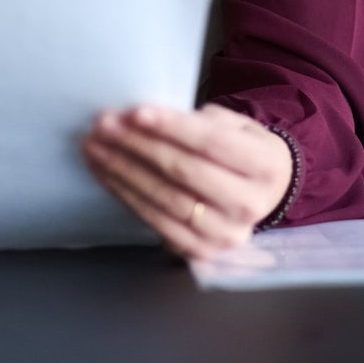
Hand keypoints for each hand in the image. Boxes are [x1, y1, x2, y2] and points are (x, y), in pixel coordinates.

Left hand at [80, 103, 293, 259]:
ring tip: (97, 148)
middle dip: (138, 146)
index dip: (170, 127)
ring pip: (165, 198)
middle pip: (183, 171)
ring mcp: (225, 233)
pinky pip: (156, 221)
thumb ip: (200, 121)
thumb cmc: (243, 151)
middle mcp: (249, 204)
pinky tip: (108, 175)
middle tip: (105, 125)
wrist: (266, 192)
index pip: (211, 143)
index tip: (135, 112)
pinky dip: (128, 195)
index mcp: (265, 165)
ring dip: (124, 171)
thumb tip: (145, 118)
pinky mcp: (201, 250)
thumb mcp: (236, 125)